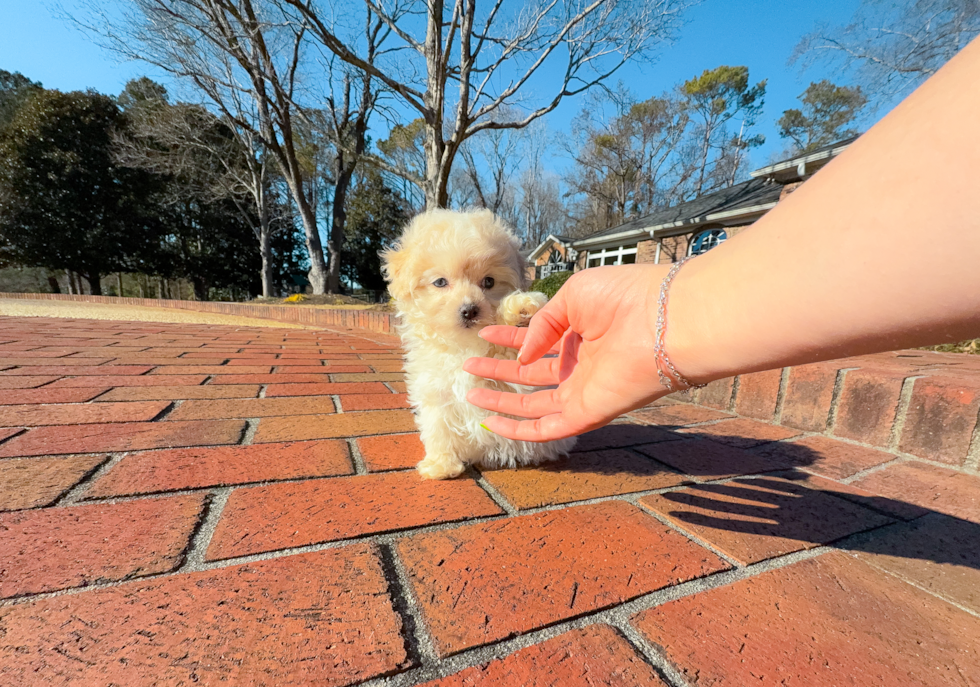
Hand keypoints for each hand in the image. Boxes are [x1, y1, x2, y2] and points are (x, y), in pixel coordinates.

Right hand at [464, 264, 676, 440]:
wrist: (663, 319)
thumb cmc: (625, 297)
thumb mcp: (574, 296)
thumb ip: (542, 325)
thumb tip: (521, 356)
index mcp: (581, 333)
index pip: (538, 339)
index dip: (509, 338)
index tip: (484, 335)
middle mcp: (582, 364)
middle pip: (532, 374)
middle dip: (499, 370)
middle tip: (468, 367)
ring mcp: (584, 390)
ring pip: (534, 403)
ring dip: (501, 399)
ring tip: (470, 391)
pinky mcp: (588, 412)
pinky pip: (547, 428)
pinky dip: (518, 429)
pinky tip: (492, 422)